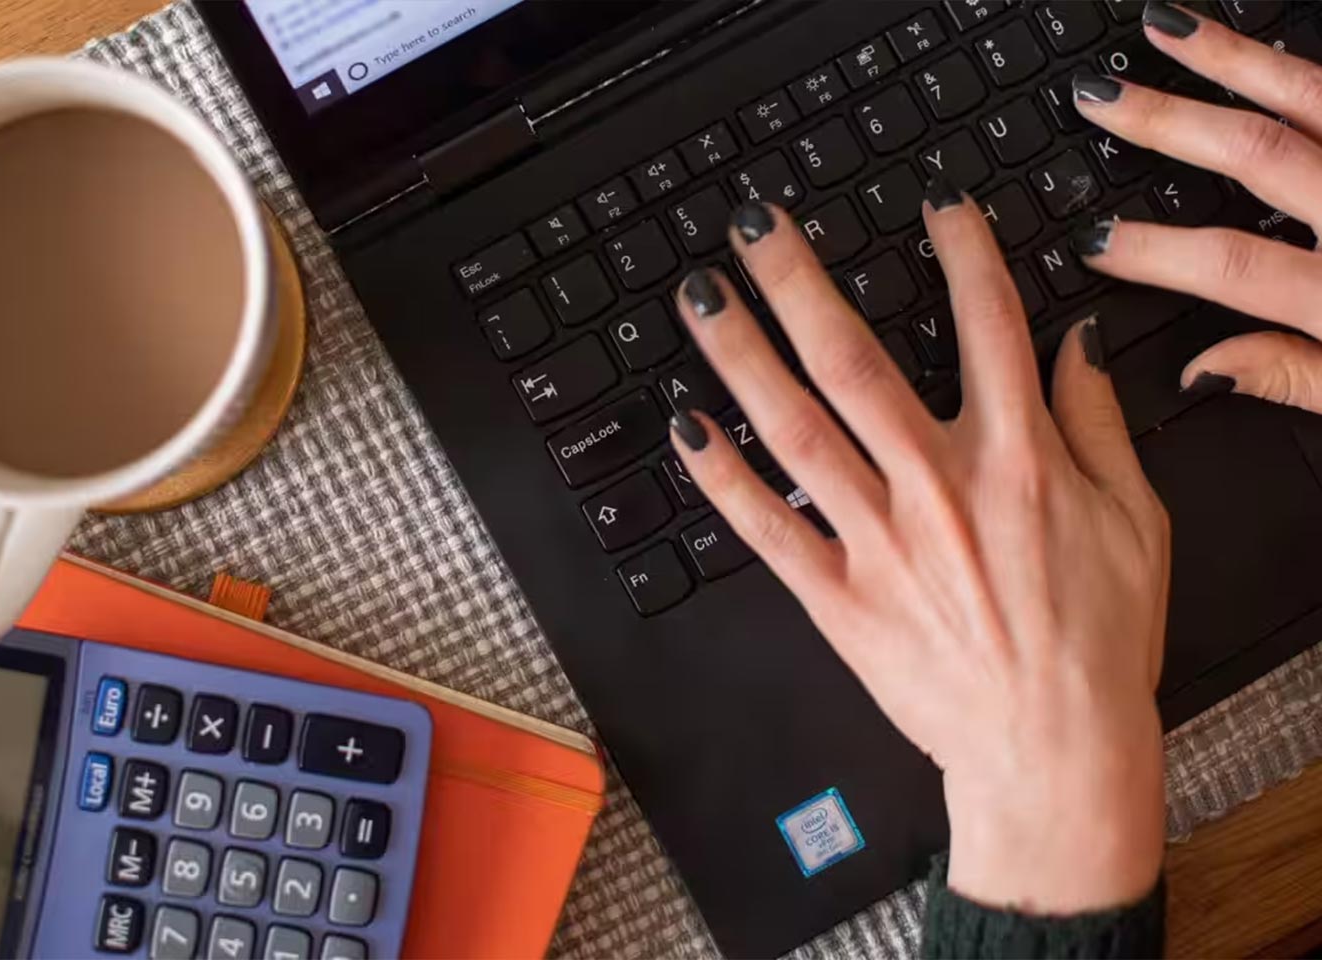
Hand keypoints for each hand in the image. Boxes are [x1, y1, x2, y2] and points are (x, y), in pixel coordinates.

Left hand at [669, 194, 1168, 913]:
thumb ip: (1097, 421)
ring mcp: (879, 541)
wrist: (1053, 750)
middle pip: (853, 359)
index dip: (961, 251)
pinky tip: (686, 426)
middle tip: (754, 226)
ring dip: (740, 356)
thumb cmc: (1098, 642)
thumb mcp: (1136, 521)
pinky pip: (767, 527)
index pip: (987, 324)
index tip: (932, 203)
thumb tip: (1076, 340)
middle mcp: (938, 486)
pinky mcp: (838, 599)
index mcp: (1018, 459)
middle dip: (798, 281)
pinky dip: (723, 477)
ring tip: (700, 298)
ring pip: (795, 428)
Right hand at [1071, 1, 1321, 409]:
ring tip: (1171, 28)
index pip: (1235, 267)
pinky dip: (1310, 67)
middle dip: (1168, 122)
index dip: (1153, 251)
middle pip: (1261, 156)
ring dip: (1236, 60)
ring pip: (1318, 98)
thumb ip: (1296, 378)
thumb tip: (1205, 369)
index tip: (1092, 239)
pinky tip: (1275, 47)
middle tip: (1103, 96)